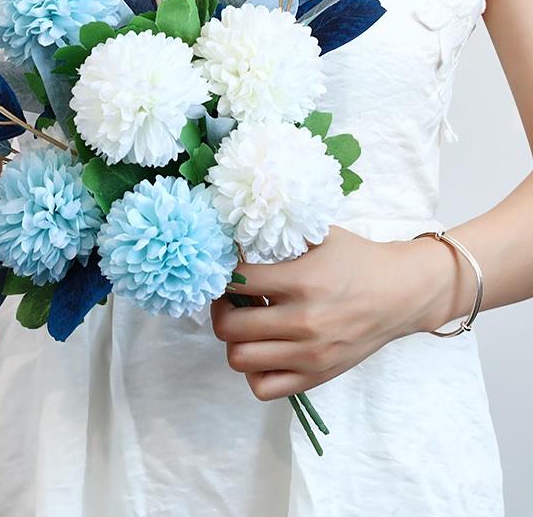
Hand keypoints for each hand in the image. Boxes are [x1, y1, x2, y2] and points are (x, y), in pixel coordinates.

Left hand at [211, 226, 454, 400]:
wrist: (402, 293)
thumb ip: (279, 236)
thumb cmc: (357, 260)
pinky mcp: (317, 375)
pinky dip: (254, 371)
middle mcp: (303, 321)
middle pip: (229, 326)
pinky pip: (264, 387)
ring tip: (246, 324)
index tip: (230, 271)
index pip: (237, 282)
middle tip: (229, 299)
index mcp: (301, 281)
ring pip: (239, 359)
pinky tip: (263, 349)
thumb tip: (236, 236)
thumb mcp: (319, 235)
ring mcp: (309, 354)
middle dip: (221, 308)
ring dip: (234, 340)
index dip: (225, 274)